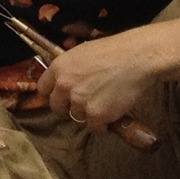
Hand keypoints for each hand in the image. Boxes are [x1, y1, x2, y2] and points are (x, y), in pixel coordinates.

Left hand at [39, 27, 164, 130]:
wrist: (136, 57)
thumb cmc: (113, 51)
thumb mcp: (81, 53)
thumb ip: (69, 69)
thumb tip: (65, 80)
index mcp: (58, 67)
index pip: (43, 89)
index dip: (53, 95)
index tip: (61, 98)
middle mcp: (64, 85)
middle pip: (57, 107)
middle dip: (68, 108)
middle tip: (83, 105)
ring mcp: (80, 101)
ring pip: (77, 117)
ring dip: (88, 115)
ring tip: (103, 105)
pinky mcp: (97, 114)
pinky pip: (94, 127)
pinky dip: (102, 125)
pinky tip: (111, 116)